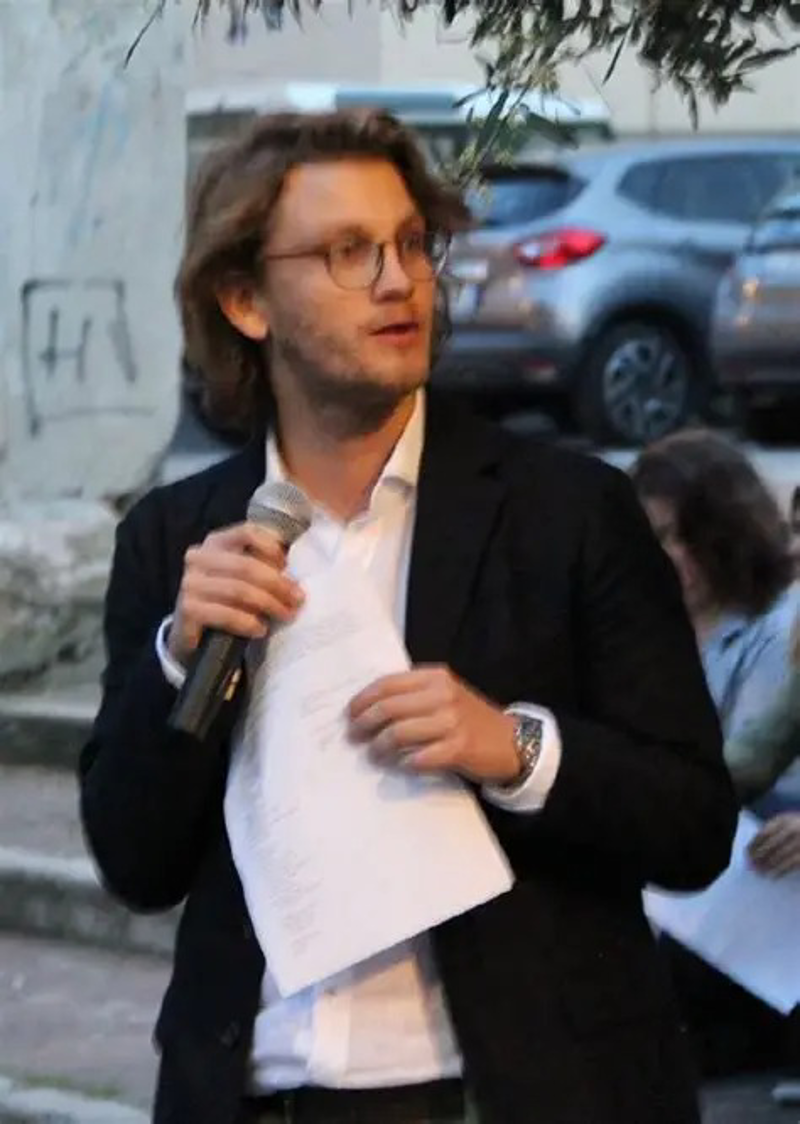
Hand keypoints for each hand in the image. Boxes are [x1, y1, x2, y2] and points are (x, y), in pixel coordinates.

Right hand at [169, 523, 304, 664]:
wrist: (193, 630)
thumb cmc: (226, 598)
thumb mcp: (243, 577)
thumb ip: (262, 566)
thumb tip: (290, 570)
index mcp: (215, 542)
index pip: (246, 532)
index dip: (270, 546)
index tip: (288, 564)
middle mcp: (198, 558)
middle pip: (246, 566)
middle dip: (277, 584)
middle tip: (297, 600)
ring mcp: (190, 583)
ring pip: (238, 590)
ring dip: (268, 604)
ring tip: (285, 614)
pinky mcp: (187, 609)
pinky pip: (225, 614)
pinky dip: (247, 622)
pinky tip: (260, 629)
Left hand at [347, 665, 518, 783]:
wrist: (510, 741)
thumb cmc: (470, 719)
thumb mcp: (445, 695)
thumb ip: (414, 695)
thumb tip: (370, 708)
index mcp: (435, 677)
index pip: (388, 683)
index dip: (363, 699)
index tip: (349, 713)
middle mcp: (442, 695)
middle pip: (388, 708)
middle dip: (364, 724)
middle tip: (354, 737)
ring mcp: (451, 721)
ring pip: (398, 733)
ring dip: (379, 747)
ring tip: (374, 755)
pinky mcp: (458, 748)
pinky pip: (418, 757)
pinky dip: (404, 763)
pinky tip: (401, 765)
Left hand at [748, 813, 799, 876]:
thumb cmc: (798, 828)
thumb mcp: (786, 823)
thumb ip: (773, 831)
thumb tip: (753, 849)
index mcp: (785, 819)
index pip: (764, 833)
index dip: (754, 844)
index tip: (747, 854)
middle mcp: (793, 828)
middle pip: (771, 844)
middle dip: (759, 856)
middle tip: (751, 866)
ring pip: (781, 855)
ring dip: (768, 865)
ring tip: (760, 873)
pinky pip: (792, 863)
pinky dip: (781, 871)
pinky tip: (774, 876)